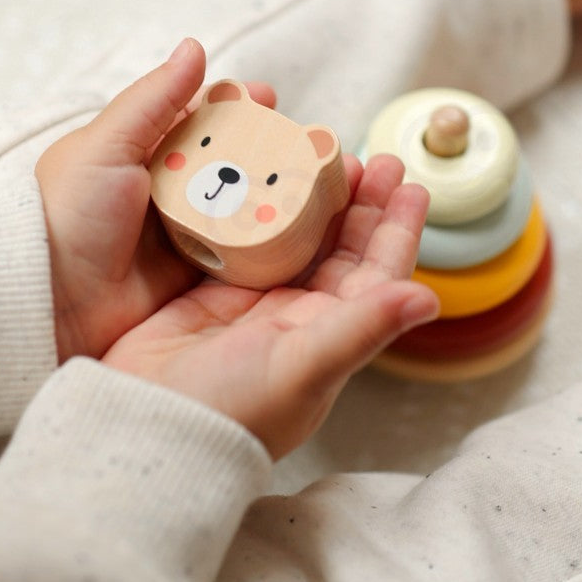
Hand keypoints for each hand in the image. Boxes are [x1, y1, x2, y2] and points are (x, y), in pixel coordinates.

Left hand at [35, 39, 275, 360]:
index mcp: (139, 150)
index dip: (233, 105)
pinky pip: (235, 248)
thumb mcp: (106, 146)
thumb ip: (153, 100)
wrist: (54, 300)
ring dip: (268, 190)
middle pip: (224, 159)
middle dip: (262, 148)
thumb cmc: (68, 215)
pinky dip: (260, 236)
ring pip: (236, 201)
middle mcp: (164, 187)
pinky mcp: (192, 270)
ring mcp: (181, 229)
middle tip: (300, 141)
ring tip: (307, 180)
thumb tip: (192, 46)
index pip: (195, 117)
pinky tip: (291, 224)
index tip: (269, 98)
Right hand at [102, 155, 438, 458]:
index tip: (412, 187)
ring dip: (314, 200)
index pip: (377, 273)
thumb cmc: (236, 412)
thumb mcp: (306, 368)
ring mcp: (255, 301)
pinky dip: (258, 209)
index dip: (397, 230)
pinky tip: (262, 179)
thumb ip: (364, 328)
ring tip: (324, 157)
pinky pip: (246, 238)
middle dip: (360, 204)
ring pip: (296, 237)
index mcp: (330, 332)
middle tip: (371, 159)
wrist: (152, 423)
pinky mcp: (212, 289)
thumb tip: (429, 298)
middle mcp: (299, 315)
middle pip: (341, 248)